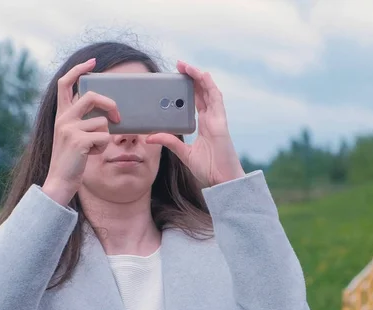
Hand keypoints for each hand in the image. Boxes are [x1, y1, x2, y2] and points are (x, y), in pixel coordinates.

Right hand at [42, 58, 119, 205]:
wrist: (59, 182)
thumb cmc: (72, 160)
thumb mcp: (74, 136)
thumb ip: (83, 121)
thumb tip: (107, 111)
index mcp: (61, 114)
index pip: (65, 83)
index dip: (78, 69)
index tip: (91, 62)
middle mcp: (63, 118)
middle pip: (93, 96)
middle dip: (111, 105)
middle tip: (118, 118)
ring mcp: (69, 128)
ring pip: (103, 123)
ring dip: (104, 138)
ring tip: (92, 149)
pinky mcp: (78, 141)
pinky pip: (104, 138)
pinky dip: (102, 149)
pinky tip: (90, 155)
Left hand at [146, 61, 244, 186]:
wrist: (222, 181)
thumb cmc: (208, 169)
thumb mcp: (183, 153)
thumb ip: (169, 142)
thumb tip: (150, 136)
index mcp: (204, 125)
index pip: (196, 100)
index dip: (189, 87)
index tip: (177, 78)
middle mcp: (211, 119)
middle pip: (202, 92)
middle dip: (191, 77)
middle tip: (178, 65)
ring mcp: (217, 119)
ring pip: (209, 91)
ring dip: (199, 77)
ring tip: (186, 66)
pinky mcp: (220, 122)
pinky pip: (216, 99)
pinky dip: (209, 86)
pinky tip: (202, 75)